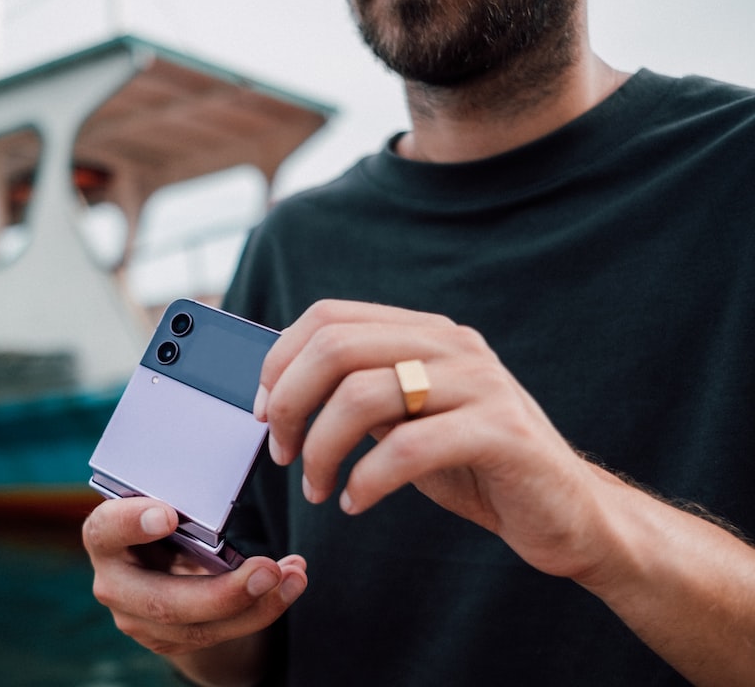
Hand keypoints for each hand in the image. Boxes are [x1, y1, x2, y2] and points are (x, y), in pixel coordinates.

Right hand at [82, 495, 306, 656]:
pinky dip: (261, 610)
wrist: (161, 561)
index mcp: (104, 535)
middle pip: (163, 602)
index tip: (169, 515)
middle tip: (267, 570)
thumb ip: (180, 501)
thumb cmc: (165, 517)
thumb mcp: (165, 502)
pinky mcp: (167, 640)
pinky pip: (218, 635)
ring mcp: (138, 619)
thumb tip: (220, 488)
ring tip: (293, 577)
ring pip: (198, 629)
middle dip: (222, 593)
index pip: (107, 530)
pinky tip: (290, 585)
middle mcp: (114, 583)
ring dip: (256, 605)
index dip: (133, 523)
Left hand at [254, 299, 609, 580]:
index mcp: (424, 333)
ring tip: (319, 488)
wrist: (566, 513)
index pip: (329, 316)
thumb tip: (279, 391)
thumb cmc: (474, 466)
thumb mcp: (407, 419)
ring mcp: (481, 384)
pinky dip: (366, 481)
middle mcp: (452, 345)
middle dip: (289, 404)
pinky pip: (408, 447)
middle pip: (336, 347)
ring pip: (363, 394)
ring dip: (321, 450)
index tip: (263, 410)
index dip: (280, 360)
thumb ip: (360, 394)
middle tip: (281, 452)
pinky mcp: (502, 433)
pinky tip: (357, 503)